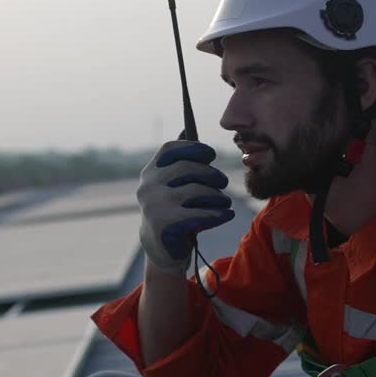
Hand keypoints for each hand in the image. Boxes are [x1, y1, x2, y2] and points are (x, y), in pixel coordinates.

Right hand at [137, 140, 235, 273]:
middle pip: (187, 168)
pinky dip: (217, 214)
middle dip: (211, 174)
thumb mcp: (174, 184)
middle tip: (224, 181)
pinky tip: (227, 215)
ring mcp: (154, 204)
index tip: (211, 155)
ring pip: (195, 191)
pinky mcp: (165, 223)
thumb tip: (185, 129)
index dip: (194, 148)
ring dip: (217, 196)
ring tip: (226, 202)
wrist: (161, 247)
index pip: (171, 149)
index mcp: (150, 171)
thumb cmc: (174, 209)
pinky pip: (199, 213)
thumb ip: (179, 160)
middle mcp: (148, 185)